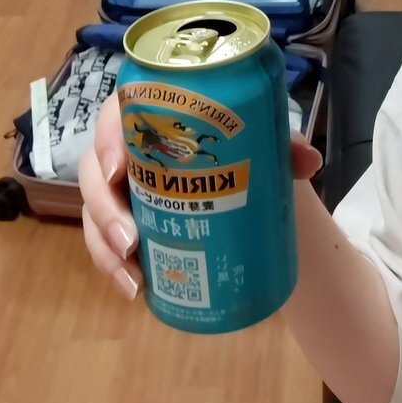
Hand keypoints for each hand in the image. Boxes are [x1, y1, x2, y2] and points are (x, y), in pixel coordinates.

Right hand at [78, 97, 322, 300]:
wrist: (251, 188)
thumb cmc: (247, 150)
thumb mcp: (264, 144)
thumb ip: (283, 145)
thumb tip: (309, 159)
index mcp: (154, 113)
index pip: (118, 113)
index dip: (107, 138)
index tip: (118, 167)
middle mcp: (130, 149)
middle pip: (95, 170)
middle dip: (104, 207)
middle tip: (129, 239)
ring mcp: (122, 189)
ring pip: (93, 211)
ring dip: (103, 246)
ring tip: (131, 275)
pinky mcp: (125, 222)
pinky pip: (104, 244)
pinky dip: (112, 268)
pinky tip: (133, 289)